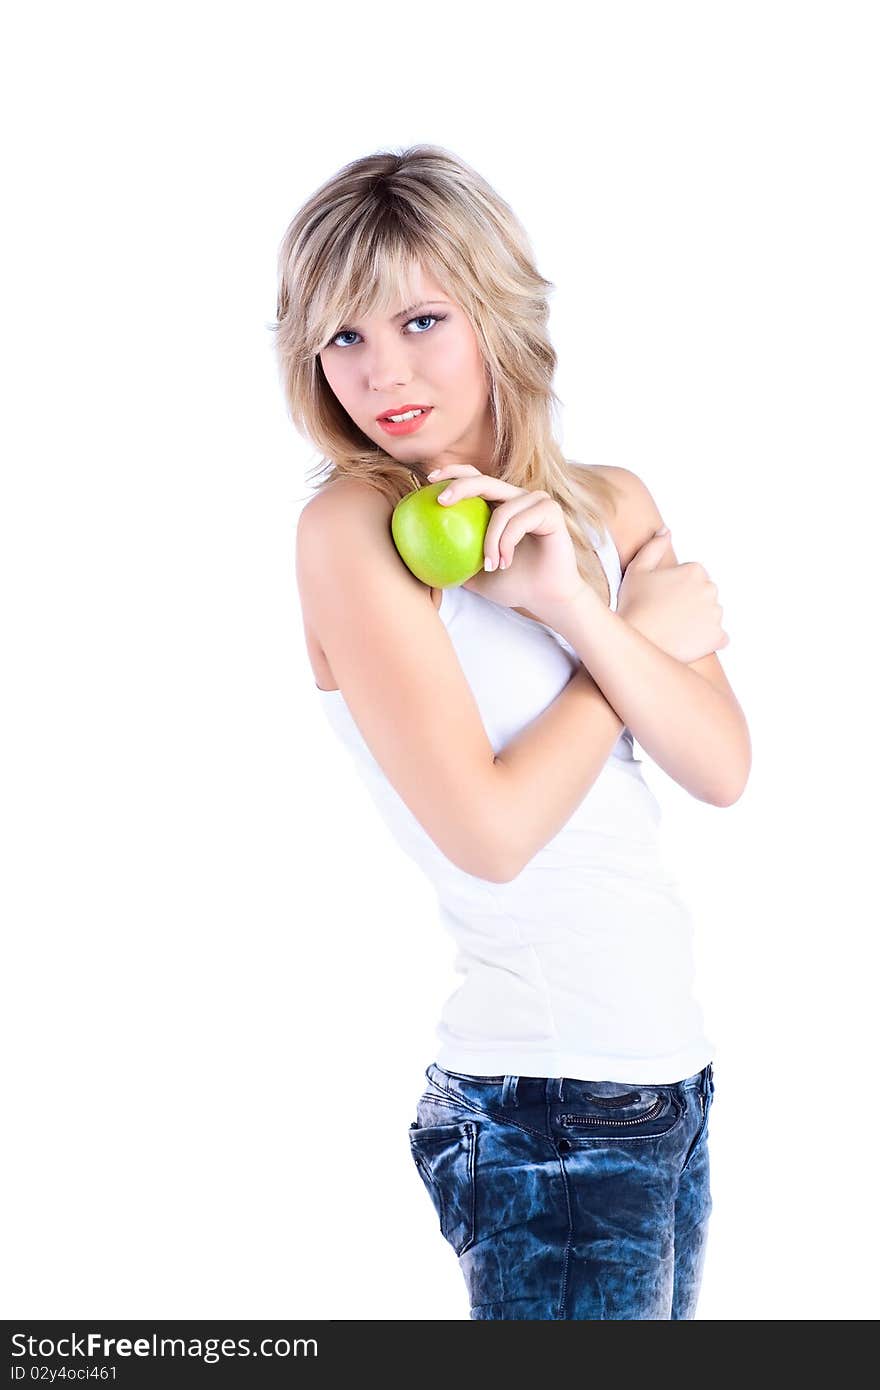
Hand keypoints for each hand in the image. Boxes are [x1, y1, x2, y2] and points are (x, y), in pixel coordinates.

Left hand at [425, 463, 584, 616]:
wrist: (545, 598)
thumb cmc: (512, 584)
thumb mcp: (474, 575)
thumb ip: (453, 562)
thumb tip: (417, 560)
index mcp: (500, 505)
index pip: (475, 478)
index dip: (453, 473)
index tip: (429, 480)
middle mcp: (517, 498)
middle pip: (484, 480)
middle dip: (460, 486)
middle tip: (441, 502)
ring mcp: (536, 502)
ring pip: (502, 510)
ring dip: (490, 541)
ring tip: (489, 565)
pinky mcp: (551, 511)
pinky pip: (519, 520)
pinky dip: (507, 542)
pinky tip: (505, 562)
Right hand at [617, 530, 728, 663]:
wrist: (636, 639)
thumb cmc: (633, 605)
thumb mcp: (637, 569)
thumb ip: (654, 547)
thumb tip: (666, 531)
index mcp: (695, 570)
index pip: (693, 577)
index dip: (675, 587)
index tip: (661, 597)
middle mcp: (710, 589)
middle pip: (704, 594)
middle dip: (690, 602)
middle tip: (666, 613)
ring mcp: (716, 614)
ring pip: (710, 615)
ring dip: (698, 620)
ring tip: (674, 627)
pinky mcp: (718, 636)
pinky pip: (718, 637)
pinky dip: (707, 639)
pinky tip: (688, 640)